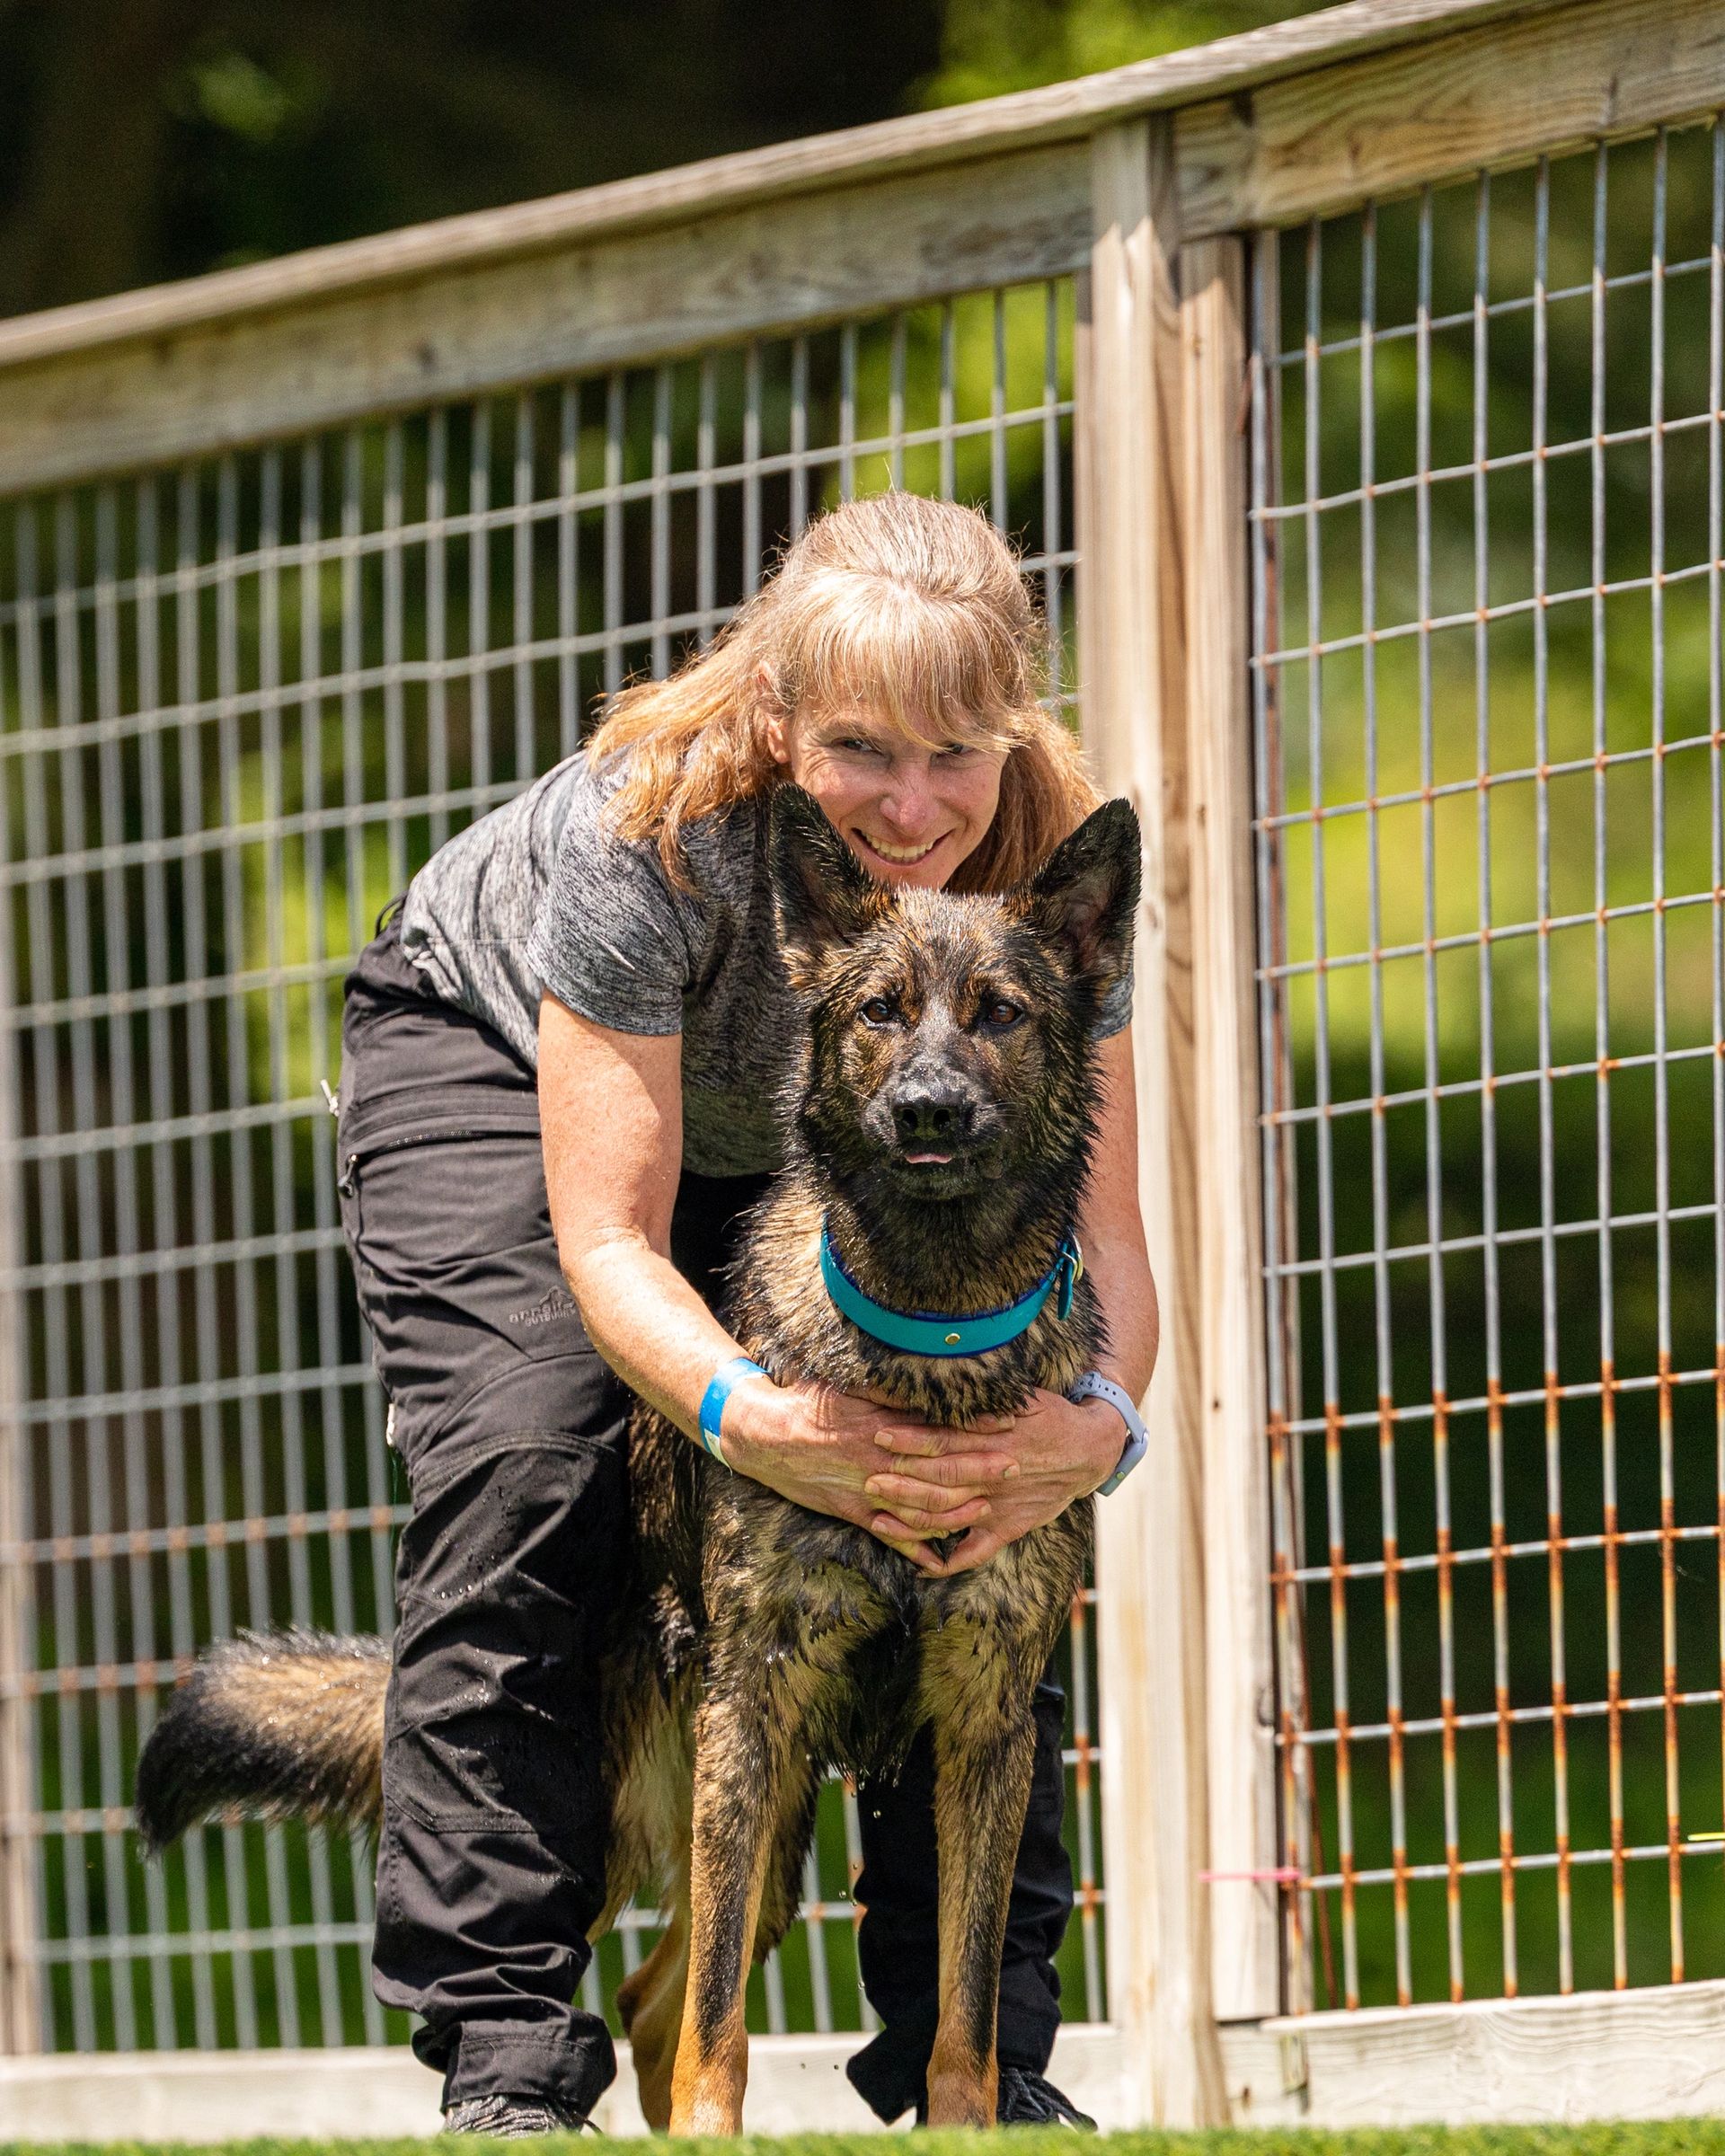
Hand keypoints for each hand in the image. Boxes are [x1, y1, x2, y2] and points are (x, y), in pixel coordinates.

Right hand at [723, 1376, 1021, 1574]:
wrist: (765, 1437)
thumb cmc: (809, 1404)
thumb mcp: (850, 1388)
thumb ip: (890, 1393)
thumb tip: (928, 1387)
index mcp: (883, 1428)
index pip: (939, 1429)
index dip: (975, 1428)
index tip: (1007, 1424)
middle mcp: (881, 1462)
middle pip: (940, 1470)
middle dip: (979, 1470)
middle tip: (1014, 1466)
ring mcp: (869, 1492)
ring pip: (921, 1508)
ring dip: (957, 1511)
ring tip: (986, 1509)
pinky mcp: (854, 1512)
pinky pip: (889, 1536)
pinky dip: (914, 1549)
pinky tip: (939, 1561)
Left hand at [864, 1388, 1124, 1576]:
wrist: (1090, 1450)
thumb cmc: (1050, 1415)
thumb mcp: (1024, 1396)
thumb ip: (986, 1396)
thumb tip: (950, 1378)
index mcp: (995, 1440)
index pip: (945, 1440)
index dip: (911, 1439)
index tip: (880, 1435)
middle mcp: (994, 1475)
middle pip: (941, 1481)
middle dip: (902, 1482)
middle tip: (868, 1480)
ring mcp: (999, 1506)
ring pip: (951, 1518)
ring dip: (913, 1522)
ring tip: (879, 1521)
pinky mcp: (1008, 1527)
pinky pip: (977, 1552)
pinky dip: (950, 1563)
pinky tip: (922, 1569)